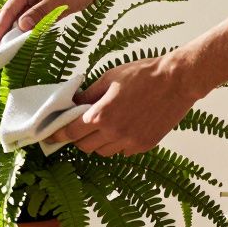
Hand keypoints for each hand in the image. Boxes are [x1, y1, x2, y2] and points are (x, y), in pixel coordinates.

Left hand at [47, 53, 205, 156]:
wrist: (177, 80)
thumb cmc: (142, 74)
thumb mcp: (109, 79)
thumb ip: (88, 95)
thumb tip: (72, 104)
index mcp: (101, 116)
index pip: (70, 133)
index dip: (58, 135)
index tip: (50, 137)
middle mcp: (114, 133)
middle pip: (85, 147)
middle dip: (79, 138)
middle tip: (81, 126)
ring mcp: (130, 142)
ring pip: (103, 152)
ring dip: (98, 142)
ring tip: (106, 125)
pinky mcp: (145, 145)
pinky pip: (123, 151)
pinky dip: (118, 143)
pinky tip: (125, 127)